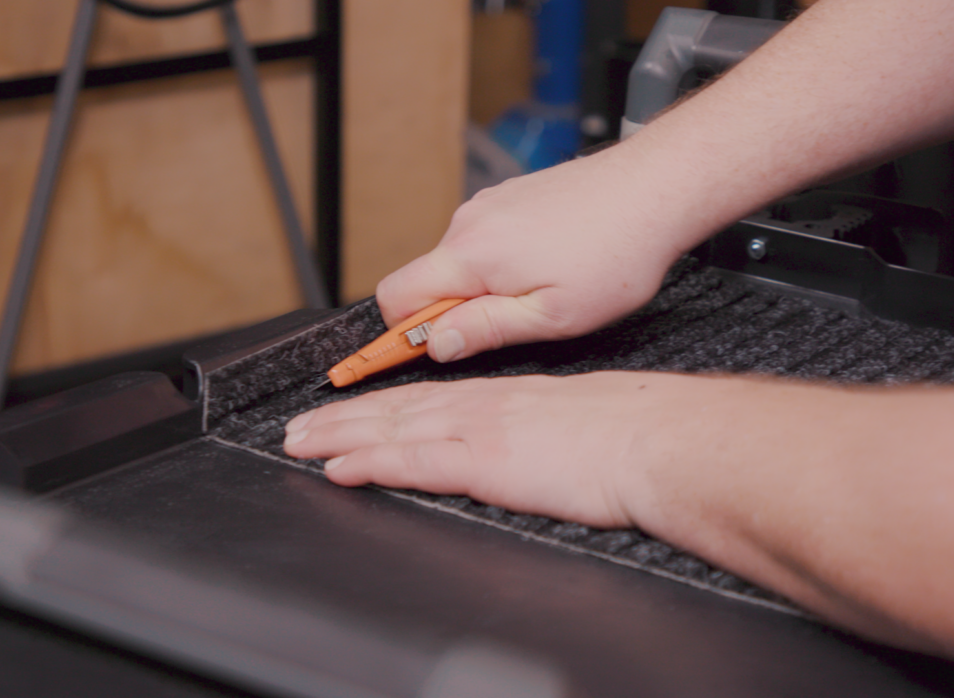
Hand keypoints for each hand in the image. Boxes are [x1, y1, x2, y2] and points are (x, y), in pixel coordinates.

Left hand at [282, 371, 693, 528]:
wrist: (656, 438)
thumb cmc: (631, 433)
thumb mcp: (574, 416)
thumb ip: (538, 427)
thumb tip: (529, 443)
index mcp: (505, 397)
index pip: (427, 398)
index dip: (380, 404)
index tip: (347, 408)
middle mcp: (483, 407)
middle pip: (396, 409)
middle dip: (342, 416)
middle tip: (297, 425)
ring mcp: (480, 431)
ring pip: (392, 429)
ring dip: (339, 435)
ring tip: (298, 442)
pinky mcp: (485, 462)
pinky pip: (413, 462)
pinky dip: (370, 463)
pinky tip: (339, 468)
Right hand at [376, 145, 703, 363]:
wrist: (655, 190)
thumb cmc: (617, 252)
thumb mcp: (553, 316)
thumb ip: (485, 329)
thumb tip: (437, 344)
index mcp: (471, 254)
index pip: (395, 297)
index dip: (396, 336)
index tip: (396, 360)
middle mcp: (469, 223)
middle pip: (425, 280)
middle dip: (450, 313)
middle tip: (504, 331)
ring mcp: (489, 205)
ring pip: (458, 262)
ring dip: (481, 288)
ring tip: (541, 294)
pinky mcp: (510, 197)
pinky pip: (484, 241)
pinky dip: (501, 264)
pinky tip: (549, 268)